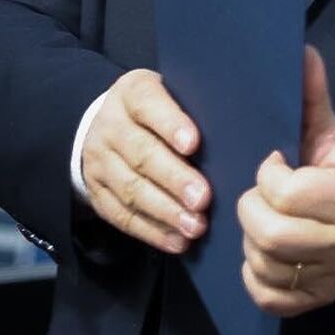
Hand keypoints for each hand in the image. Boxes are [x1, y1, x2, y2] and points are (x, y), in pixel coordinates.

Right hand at [79, 68, 210, 254]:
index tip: (194, 144)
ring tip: (196, 226)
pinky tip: (178, 241)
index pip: (147, 103)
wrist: (106, 124)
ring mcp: (98, 161)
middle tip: (203, 198)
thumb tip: (237, 134)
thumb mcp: (171, 93)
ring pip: (130, 189)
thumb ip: (195, 106)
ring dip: (165, 211)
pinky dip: (151, 231)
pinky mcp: (96, 192)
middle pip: (140, 153)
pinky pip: (121, 216)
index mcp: (131, 92)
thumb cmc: (158, 109)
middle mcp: (110, 125)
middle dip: (174, 178)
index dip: (170, 124)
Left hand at [239, 46, 334, 316]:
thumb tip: (300, 51)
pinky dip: (254, 275)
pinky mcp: (314, 300)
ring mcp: (330, 274)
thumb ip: (311, 97)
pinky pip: (265, 293)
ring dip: (250, 242)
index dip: (268, 175)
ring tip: (261, 222)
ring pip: (263, 263)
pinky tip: (262, 254)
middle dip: (251, 210)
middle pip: (268, 232)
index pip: (286, 191)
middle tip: (259, 198)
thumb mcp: (328, 136)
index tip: (274, 164)